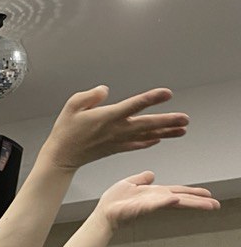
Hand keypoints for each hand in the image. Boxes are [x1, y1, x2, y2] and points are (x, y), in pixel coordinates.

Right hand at [39, 86, 188, 171]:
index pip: (134, 105)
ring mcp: (117, 141)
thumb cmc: (66, 131)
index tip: (167, 94)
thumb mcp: (71, 106)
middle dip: (168, 121)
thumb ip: (90, 96)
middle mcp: (116, 130)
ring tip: (183, 130)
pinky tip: (160, 139)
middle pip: (147, 124)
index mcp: (107, 117)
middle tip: (185, 119)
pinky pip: (137, 145)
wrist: (61, 156)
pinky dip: (150, 142)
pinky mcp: (115, 149)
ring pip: (146, 136)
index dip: (151, 98)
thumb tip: (104, 90)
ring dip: (166, 133)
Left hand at [94, 171, 218, 229]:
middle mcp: (156, 199)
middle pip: (183, 198)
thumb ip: (142, 179)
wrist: (103, 212)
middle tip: (215, 205)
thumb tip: (151, 175)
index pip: (178, 191)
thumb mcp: (130, 183)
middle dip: (199, 201)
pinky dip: (166, 201)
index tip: (208, 194)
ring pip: (175, 202)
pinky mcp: (142, 208)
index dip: (193, 192)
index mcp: (155, 193)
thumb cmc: (113, 201)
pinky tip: (176, 199)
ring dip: (192, 203)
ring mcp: (151, 204)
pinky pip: (156, 204)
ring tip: (207, 204)